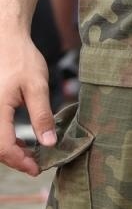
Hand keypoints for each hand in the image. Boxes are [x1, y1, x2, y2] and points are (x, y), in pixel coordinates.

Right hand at [0, 30, 54, 174]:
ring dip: (9, 151)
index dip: (20, 161)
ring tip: (32, 155)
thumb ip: (42, 116)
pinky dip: (5, 139)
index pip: (3, 146)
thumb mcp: (37, 86)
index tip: (37, 169)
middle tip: (37, 164)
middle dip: (15, 159)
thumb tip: (50, 142)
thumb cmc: (21, 59)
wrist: (5, 39)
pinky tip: (21, 141)